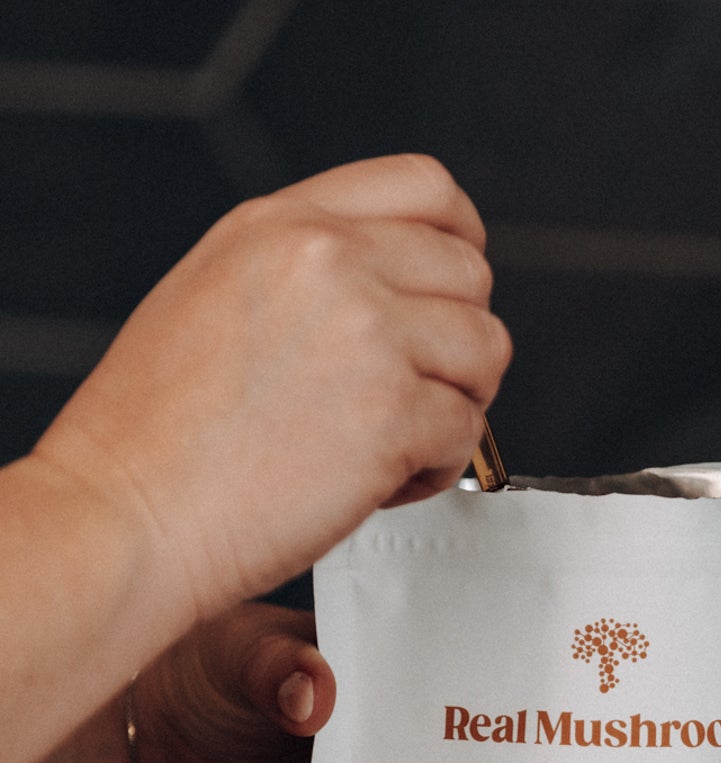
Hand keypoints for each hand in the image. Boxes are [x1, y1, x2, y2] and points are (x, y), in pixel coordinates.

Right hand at [32, 154, 510, 625]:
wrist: (132, 513)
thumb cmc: (162, 434)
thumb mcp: (218, 294)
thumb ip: (309, 272)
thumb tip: (396, 286)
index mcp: (284, 225)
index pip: (425, 187)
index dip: (461, 241)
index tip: (455, 288)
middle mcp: (330, 263)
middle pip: (471, 277)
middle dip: (456, 344)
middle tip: (411, 394)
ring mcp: (368, 334)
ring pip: (486, 353)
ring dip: (455, 406)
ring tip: (391, 443)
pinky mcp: (393, 412)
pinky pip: (469, 431)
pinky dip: (437, 468)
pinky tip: (379, 482)